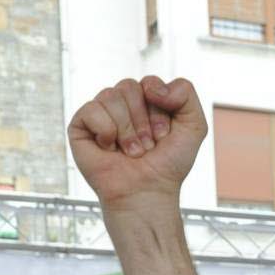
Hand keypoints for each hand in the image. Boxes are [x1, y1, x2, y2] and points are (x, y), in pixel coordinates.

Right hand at [69, 76, 205, 208]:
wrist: (147, 192)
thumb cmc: (168, 164)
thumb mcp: (194, 126)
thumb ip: (185, 92)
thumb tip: (151, 86)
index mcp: (145, 100)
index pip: (149, 83)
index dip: (159, 110)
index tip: (163, 136)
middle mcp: (121, 103)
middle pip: (129, 86)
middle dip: (143, 121)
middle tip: (147, 146)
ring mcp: (100, 113)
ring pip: (111, 95)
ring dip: (127, 130)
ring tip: (131, 151)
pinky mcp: (80, 125)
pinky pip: (92, 109)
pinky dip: (106, 131)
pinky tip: (109, 149)